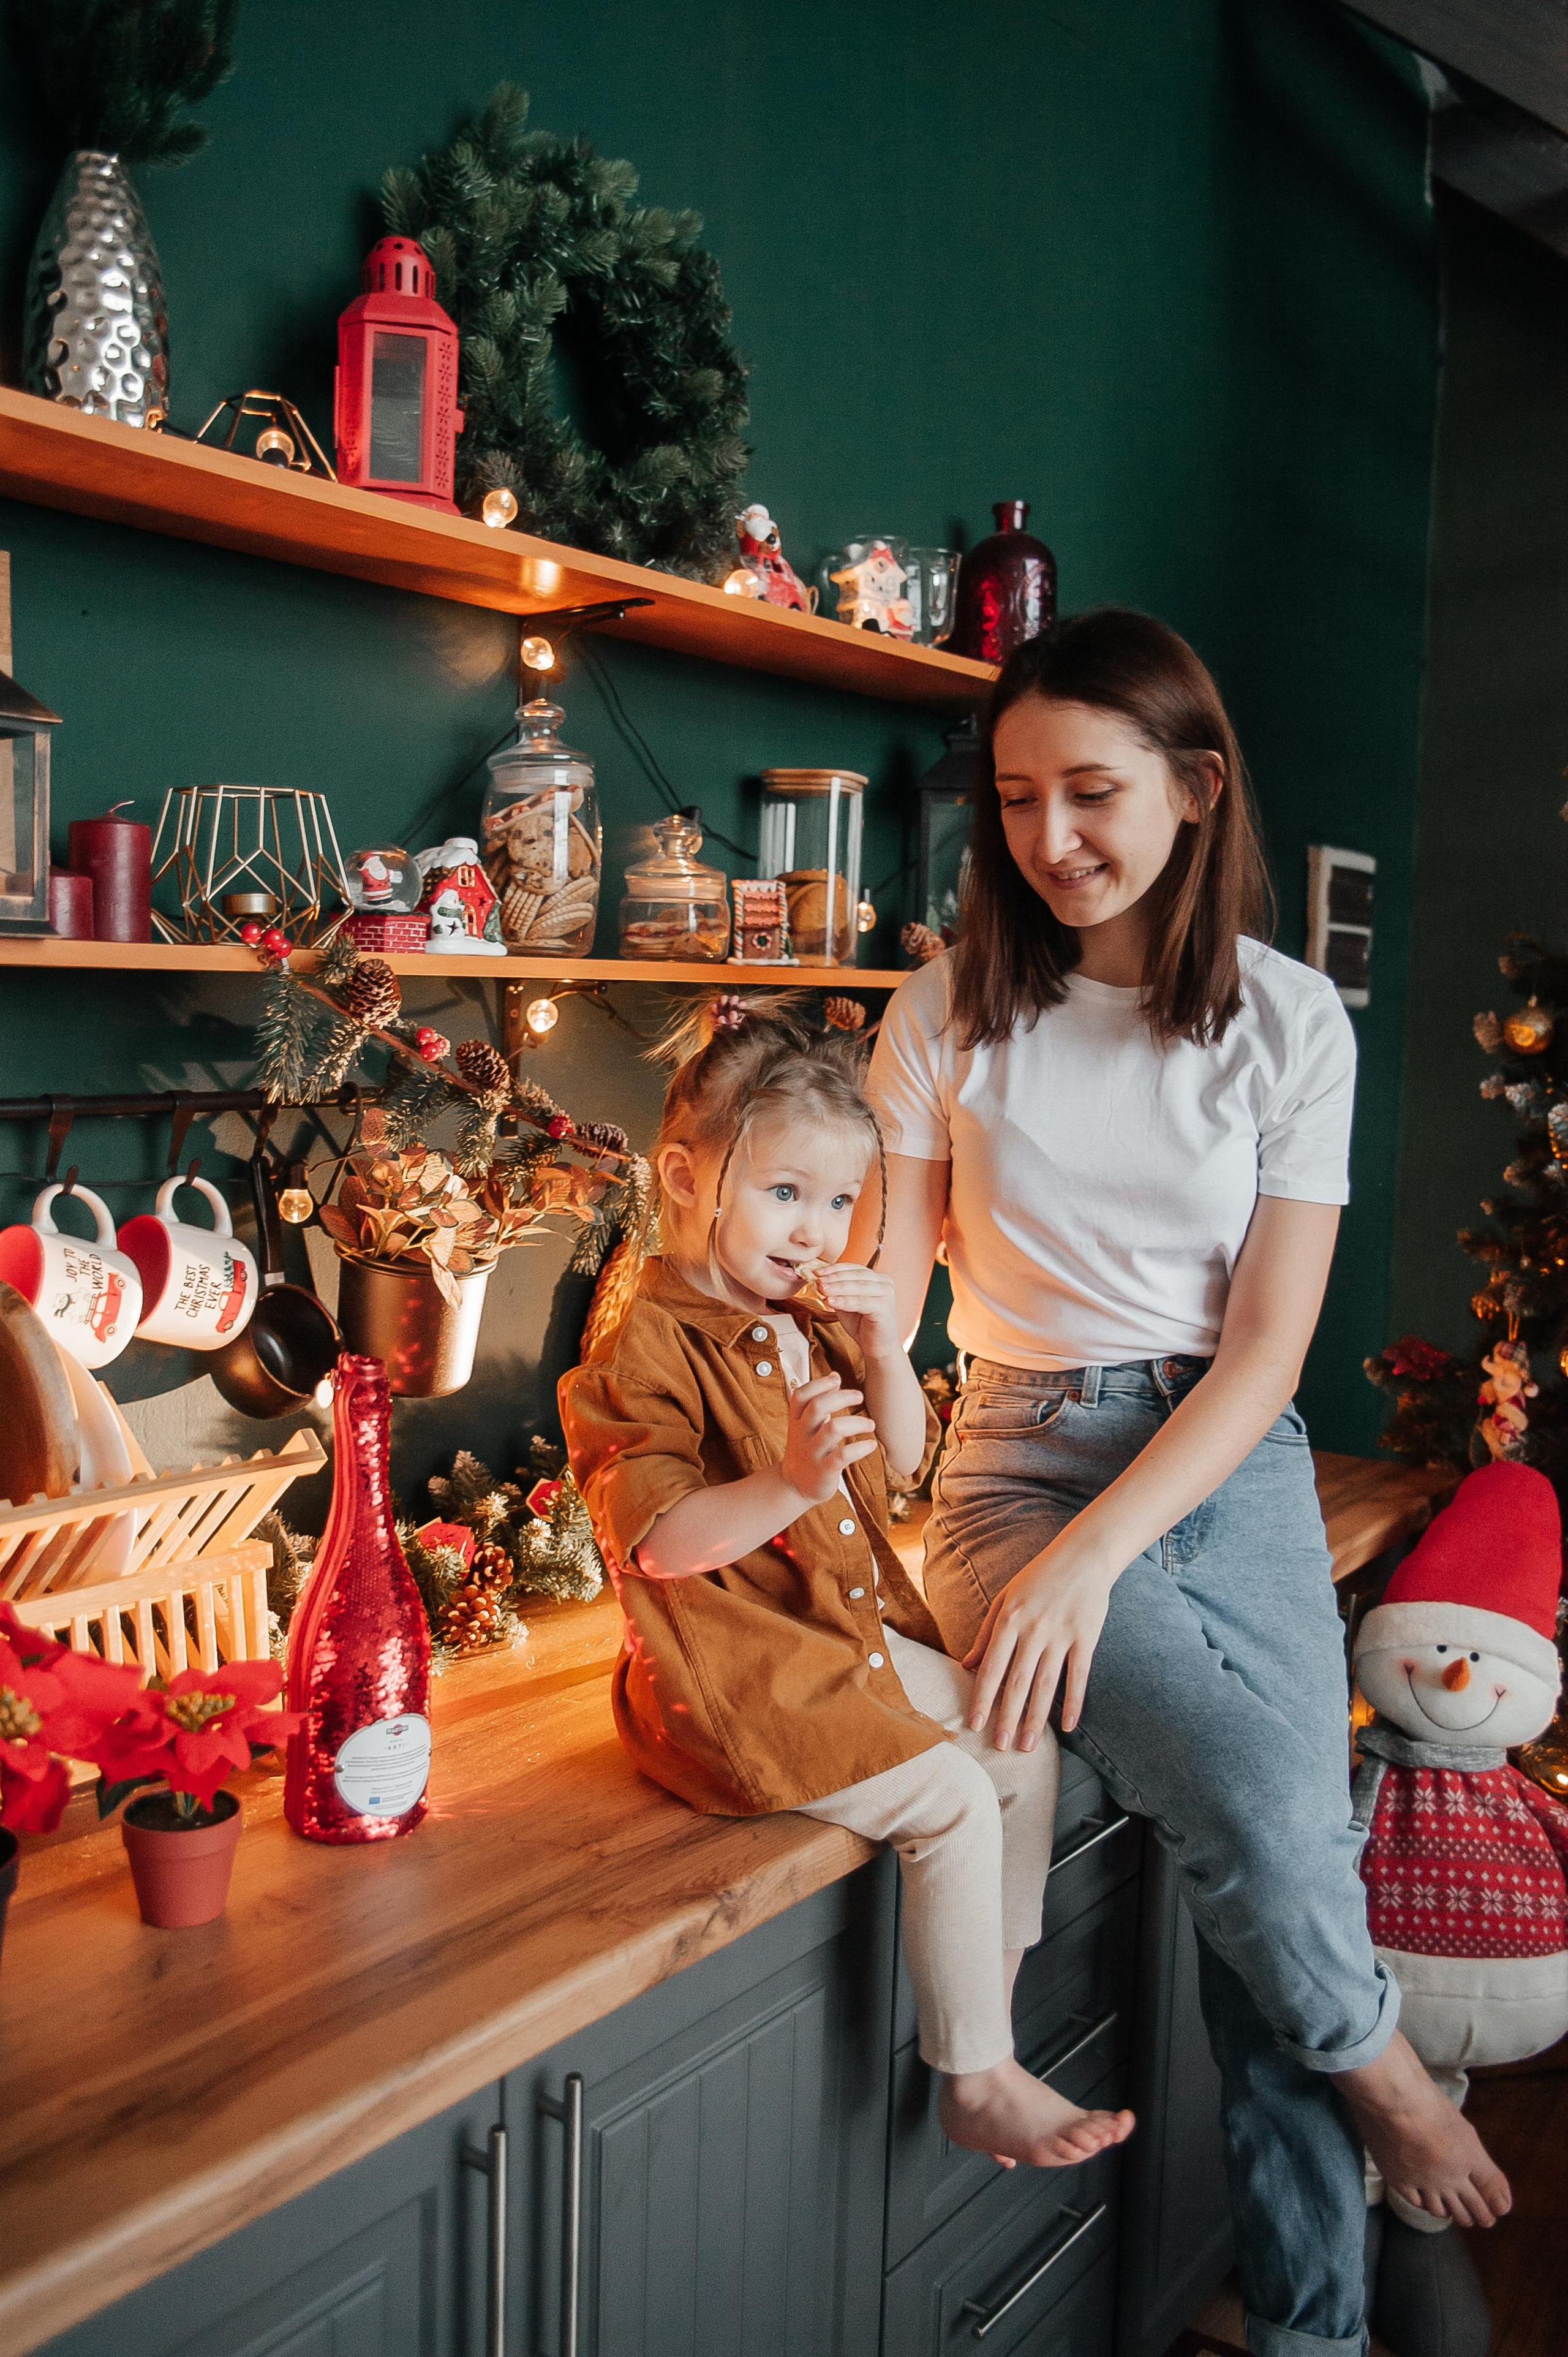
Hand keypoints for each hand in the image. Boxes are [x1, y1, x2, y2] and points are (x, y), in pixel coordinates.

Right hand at [780, 1372, 878, 1505]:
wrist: (796, 1486)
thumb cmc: (808, 1449)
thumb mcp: (806, 1425)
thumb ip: (818, 1402)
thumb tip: (835, 1376)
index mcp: (797, 1421)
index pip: (800, 1396)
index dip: (818, 1384)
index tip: (836, 1379)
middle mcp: (803, 1434)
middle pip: (818, 1407)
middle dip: (841, 1397)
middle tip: (860, 1396)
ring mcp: (813, 1452)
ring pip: (833, 1429)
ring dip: (856, 1422)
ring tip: (871, 1424)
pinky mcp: (824, 1470)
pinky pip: (842, 1456)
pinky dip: (860, 1448)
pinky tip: (871, 1445)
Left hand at [809, 1261, 901, 1358]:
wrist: (876, 1347)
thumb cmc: (862, 1324)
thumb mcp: (846, 1303)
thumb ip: (836, 1291)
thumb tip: (818, 1281)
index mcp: (876, 1278)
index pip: (852, 1268)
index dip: (833, 1269)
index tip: (816, 1272)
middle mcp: (884, 1282)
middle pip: (854, 1275)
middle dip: (833, 1277)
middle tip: (817, 1280)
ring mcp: (887, 1294)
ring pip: (857, 1287)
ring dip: (837, 1288)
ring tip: (821, 1289)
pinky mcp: (885, 1307)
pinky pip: (860, 1302)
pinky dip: (844, 1301)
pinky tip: (830, 1301)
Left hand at [962, 1530, 1117, 1747]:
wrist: (1082, 1555)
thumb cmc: (1038, 1577)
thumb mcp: (1005, 1599)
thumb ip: (986, 1634)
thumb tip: (965, 1665)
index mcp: (1009, 1619)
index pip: (991, 1667)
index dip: (982, 1698)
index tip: (974, 1724)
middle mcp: (1033, 1629)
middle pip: (1017, 1682)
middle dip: (1007, 1718)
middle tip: (1000, 1747)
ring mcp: (1061, 1634)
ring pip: (1046, 1685)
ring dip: (1036, 1718)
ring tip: (1028, 1746)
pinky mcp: (1085, 1637)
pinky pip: (1078, 1676)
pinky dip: (1074, 1702)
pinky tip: (1068, 1726)